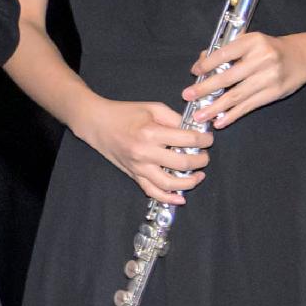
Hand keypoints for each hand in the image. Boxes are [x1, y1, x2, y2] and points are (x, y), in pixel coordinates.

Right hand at [84, 98, 208, 203]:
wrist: (97, 123)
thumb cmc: (125, 113)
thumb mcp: (152, 108)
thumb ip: (174, 118)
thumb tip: (193, 131)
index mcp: (151, 133)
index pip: (187, 140)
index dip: (203, 140)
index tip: (208, 139)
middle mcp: (145, 153)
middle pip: (182, 163)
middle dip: (200, 160)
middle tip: (204, 156)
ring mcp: (139, 167)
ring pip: (169, 183)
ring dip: (189, 182)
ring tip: (198, 176)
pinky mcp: (134, 175)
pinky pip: (152, 192)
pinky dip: (168, 198)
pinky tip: (180, 198)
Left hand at [182, 30, 305, 129]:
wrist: (301, 58)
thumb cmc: (269, 49)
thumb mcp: (250, 42)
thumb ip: (228, 50)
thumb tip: (202, 62)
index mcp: (253, 42)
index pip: (225, 53)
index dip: (207, 64)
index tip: (194, 72)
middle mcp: (262, 59)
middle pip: (228, 77)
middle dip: (205, 88)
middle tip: (188, 96)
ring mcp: (269, 77)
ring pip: (237, 95)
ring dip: (215, 107)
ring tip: (200, 115)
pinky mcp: (274, 93)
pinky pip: (249, 106)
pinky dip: (232, 115)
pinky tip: (219, 121)